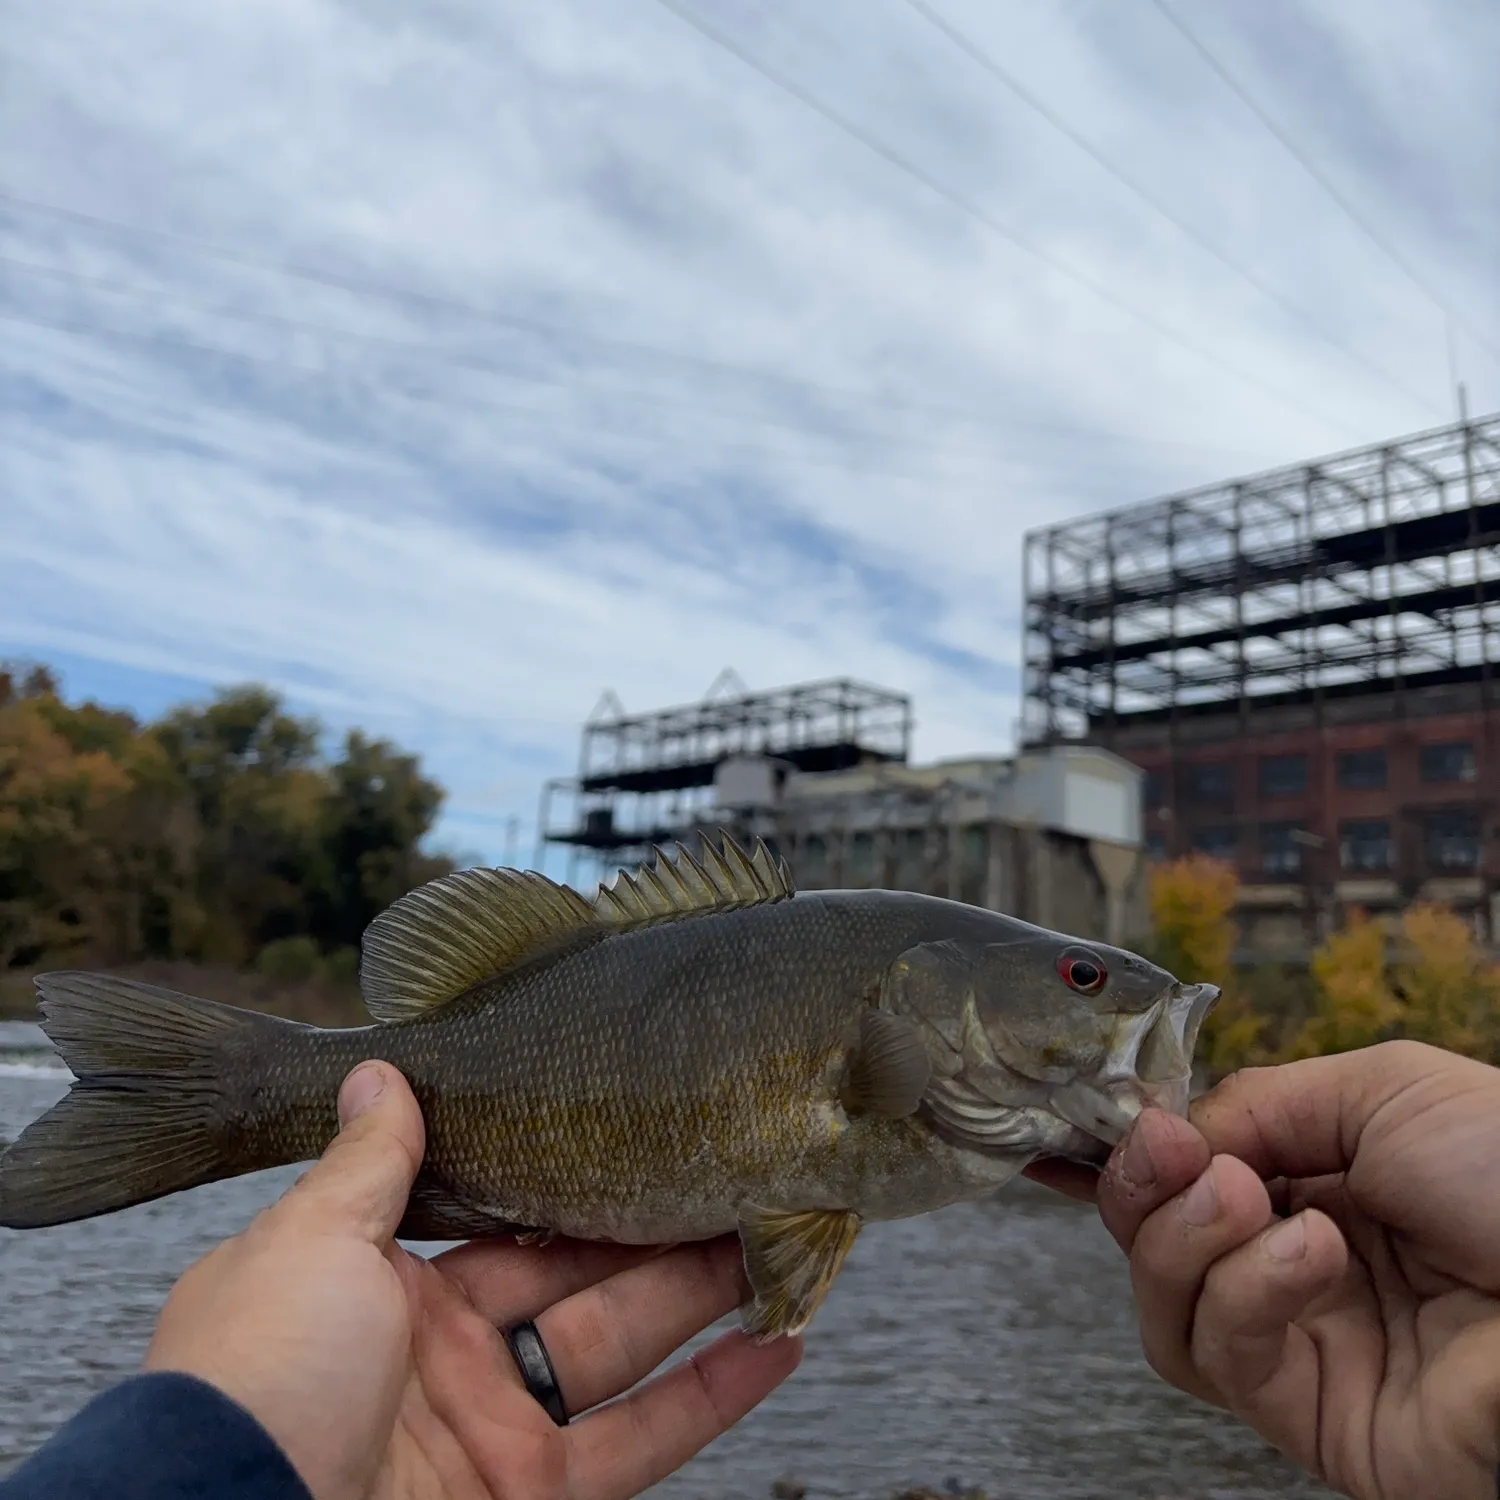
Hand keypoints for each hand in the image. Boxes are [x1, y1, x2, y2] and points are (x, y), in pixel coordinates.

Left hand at [142, 1061, 801, 1499]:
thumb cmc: (252, 1381)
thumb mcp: (307, 1246)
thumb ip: (367, 1166)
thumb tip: (378, 1073)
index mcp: (381, 1284)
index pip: (502, 1215)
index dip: (573, 1178)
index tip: (638, 1132)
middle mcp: (442, 1354)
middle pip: (577, 1272)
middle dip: (655, 1224)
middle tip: (733, 1170)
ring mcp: (491, 1427)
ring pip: (622, 1344)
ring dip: (703, 1295)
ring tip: (776, 1236)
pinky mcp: (531, 1496)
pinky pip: (640, 1443)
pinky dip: (712, 1398)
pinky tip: (775, 1348)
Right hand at [1066, 1040, 1499, 1499]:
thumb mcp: (1380, 1089)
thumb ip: (1256, 1104)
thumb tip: (1170, 1137)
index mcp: (1317, 1180)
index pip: (1188, 1172)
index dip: (1128, 1153)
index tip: (1082, 1122)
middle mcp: (1297, 1262)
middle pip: (1155, 1236)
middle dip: (1142, 1187)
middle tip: (1167, 1152)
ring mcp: (1304, 1342)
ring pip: (1167, 1302)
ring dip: (1185, 1240)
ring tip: (1249, 1202)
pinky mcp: (1311, 1418)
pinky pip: (1219, 1355)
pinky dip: (1244, 1293)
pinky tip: (1308, 1254)